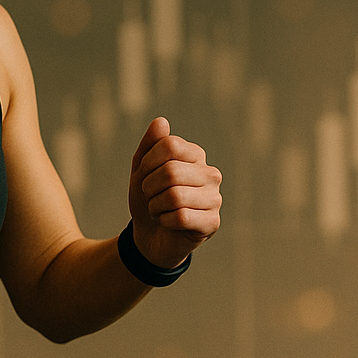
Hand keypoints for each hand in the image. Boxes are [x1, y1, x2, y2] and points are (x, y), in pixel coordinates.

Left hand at [127, 117, 221, 268]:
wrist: (150, 235)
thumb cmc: (149, 198)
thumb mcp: (141, 169)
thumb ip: (149, 144)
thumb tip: (161, 122)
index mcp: (196, 155)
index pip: (169, 145)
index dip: (148, 162)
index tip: (145, 176)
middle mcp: (210, 174)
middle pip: (170, 171)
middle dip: (150, 188)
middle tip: (151, 197)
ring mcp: (215, 198)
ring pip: (175, 196)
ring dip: (156, 206)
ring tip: (160, 210)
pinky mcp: (213, 222)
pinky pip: (181, 218)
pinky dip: (165, 221)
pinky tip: (168, 223)